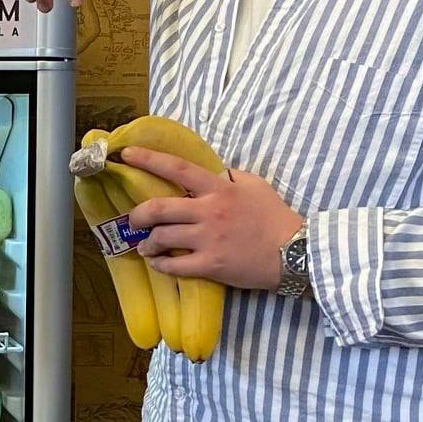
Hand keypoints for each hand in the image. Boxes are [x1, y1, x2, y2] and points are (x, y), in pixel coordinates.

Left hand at [122, 148, 303, 290]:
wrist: (295, 252)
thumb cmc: (276, 218)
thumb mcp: (255, 186)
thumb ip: (231, 177)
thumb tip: (215, 171)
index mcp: (219, 188)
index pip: (177, 168)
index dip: (148, 160)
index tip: (127, 156)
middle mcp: (209, 211)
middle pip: (158, 208)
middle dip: (138, 215)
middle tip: (133, 220)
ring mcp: (208, 239)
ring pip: (162, 238)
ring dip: (147, 243)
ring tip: (145, 247)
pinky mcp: (211, 265)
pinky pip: (175, 265)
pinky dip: (162, 265)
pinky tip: (160, 264)